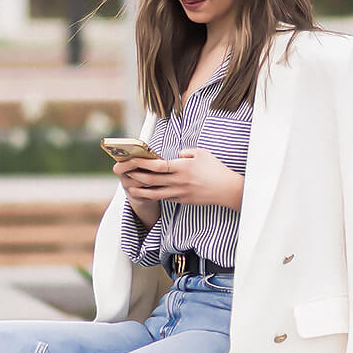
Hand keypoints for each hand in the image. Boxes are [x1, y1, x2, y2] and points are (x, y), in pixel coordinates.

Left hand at [114, 149, 243, 213]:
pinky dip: (153, 196)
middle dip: (136, 176)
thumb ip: (185, 152)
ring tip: (129, 188)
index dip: (142, 163)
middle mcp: (179, 181)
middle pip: (152, 180)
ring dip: (140, 190)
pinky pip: (165, 198)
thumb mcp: (202, 153)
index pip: (157, 165)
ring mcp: (180, 192)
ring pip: (155, 193)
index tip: (131, 160)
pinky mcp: (183, 200)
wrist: (227, 190)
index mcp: (182, 167)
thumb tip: (175, 156)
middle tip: (125, 173)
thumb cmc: (215, 169)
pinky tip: (146, 194)